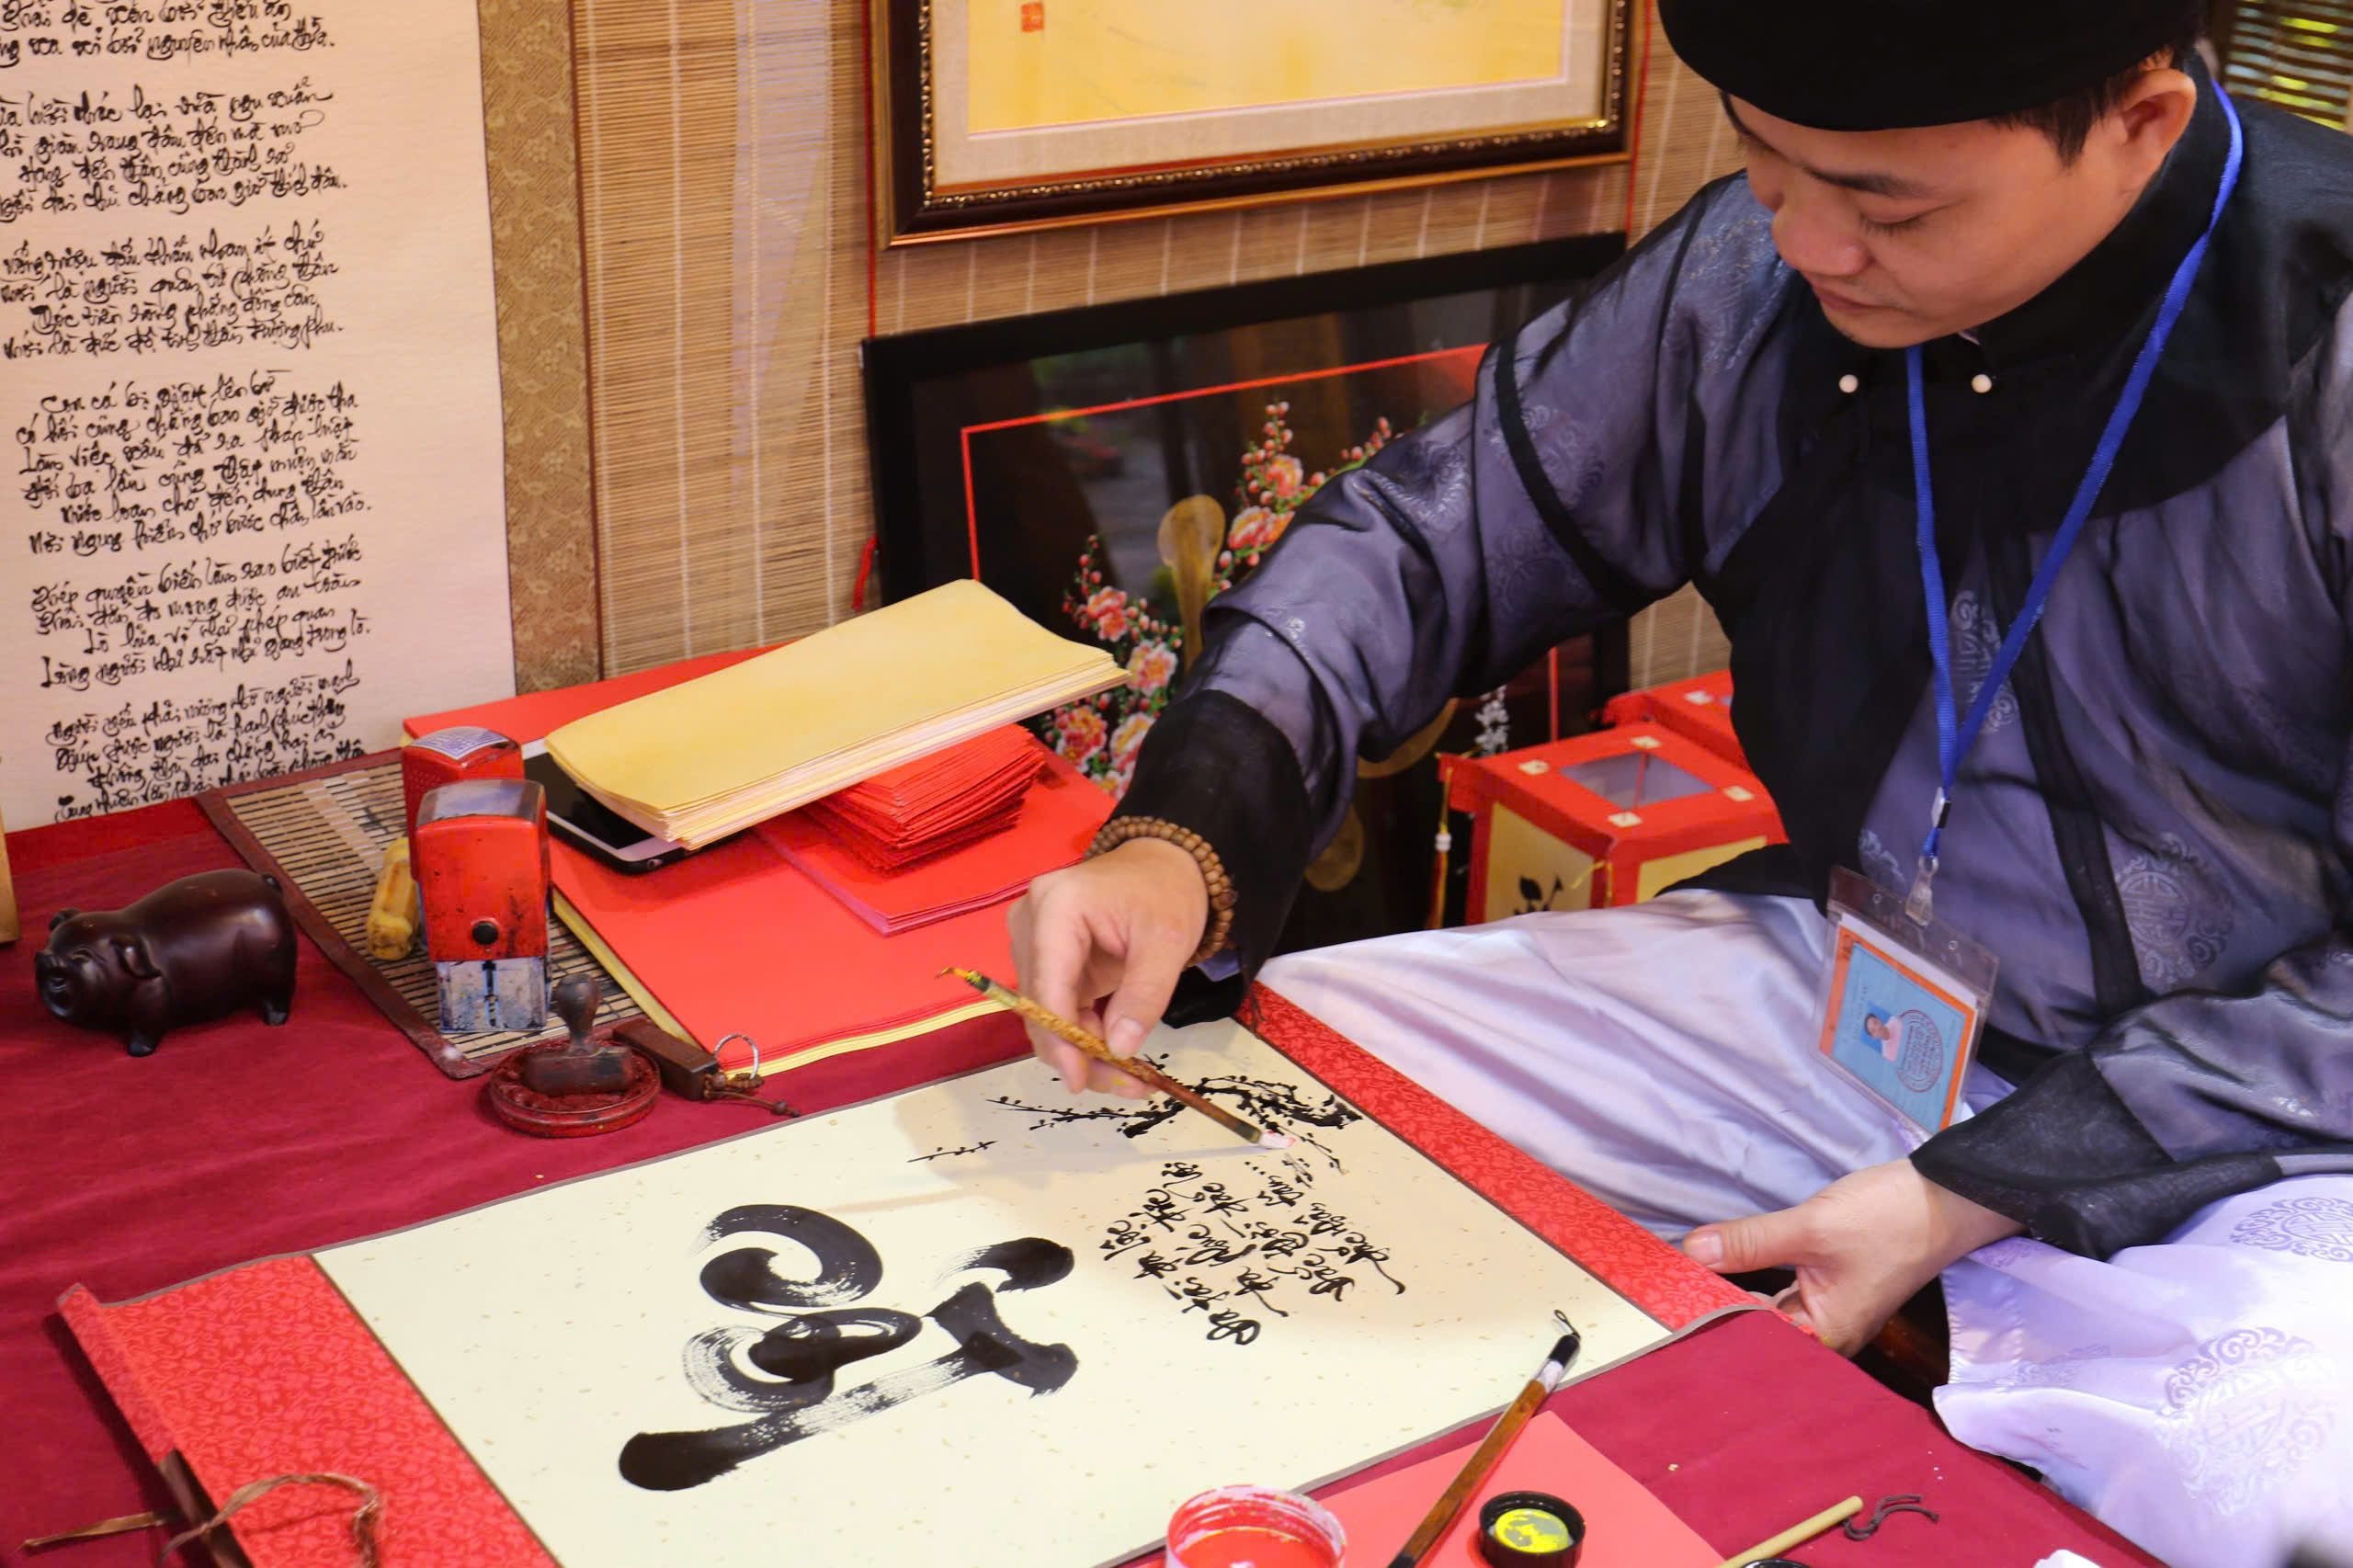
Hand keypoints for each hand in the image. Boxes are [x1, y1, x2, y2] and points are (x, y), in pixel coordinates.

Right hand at [1006, 838, 1208, 1096]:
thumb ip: (1144, 995)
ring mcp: (1033, 944)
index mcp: (1056, 908)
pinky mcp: (1045, 962)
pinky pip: (1058, 1011)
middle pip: (1041, 1008)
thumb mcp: (1168, 943)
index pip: (1046, 986)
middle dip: (1079, 1053)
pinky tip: (1118, 1056)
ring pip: (1046, 1017)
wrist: (1164, 867)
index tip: (1080, 1080)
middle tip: (1128, 1085)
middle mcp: (1030, 925)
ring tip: (1132, 1077)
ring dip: (1083, 1052)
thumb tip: (1119, 1050)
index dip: (1061, 1038)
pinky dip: (1085, 1037)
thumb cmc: (1165, 893)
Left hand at [1679, 1159, 2022, 1355]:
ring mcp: (1828, 1311)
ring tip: (1679, 1278)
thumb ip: (1751, 1242)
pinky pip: (1781, 1292)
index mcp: (1826, 1336)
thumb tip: (1690, 1252)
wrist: (1946, 1197)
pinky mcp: (1829, 1288)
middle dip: (1714, 1309)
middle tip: (1661, 1289)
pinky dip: (1752, 1280)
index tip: (1663, 1301)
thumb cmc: (1889, 1219)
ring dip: (1730, 1292)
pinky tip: (1720, 1268)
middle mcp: (1827, 1334)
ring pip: (1766, 1310)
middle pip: (1757, 1330)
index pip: (1752, 1339)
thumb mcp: (1811, 1227)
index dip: (1708, 1320)